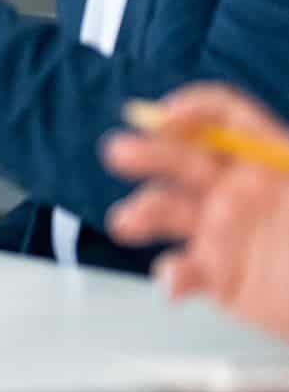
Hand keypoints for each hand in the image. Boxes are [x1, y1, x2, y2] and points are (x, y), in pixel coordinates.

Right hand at [103, 83, 288, 340]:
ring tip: (126, 223)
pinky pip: (185, 269)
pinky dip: (172, 275)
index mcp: (268, 160)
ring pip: (170, 211)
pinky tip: (172, 280)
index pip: (224, 118)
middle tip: (119, 152)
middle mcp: (238, 190)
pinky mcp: (218, 274)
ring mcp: (223, 231)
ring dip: (143, 212)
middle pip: (185, 158)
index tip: (165, 118)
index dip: (195, 110)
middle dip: (149, 152)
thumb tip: (272, 141)